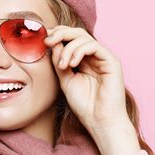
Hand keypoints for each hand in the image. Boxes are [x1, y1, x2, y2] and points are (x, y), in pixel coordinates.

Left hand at [43, 25, 131, 139]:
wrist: (99, 121)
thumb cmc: (84, 104)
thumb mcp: (64, 79)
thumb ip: (58, 61)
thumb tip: (51, 43)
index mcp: (82, 59)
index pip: (69, 38)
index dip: (56, 35)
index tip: (42, 40)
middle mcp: (93, 55)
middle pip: (76, 33)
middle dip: (59, 34)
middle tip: (47, 42)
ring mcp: (103, 57)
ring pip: (83, 37)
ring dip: (67, 48)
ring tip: (62, 66)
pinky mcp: (112, 61)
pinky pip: (94, 46)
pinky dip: (79, 51)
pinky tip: (71, 64)